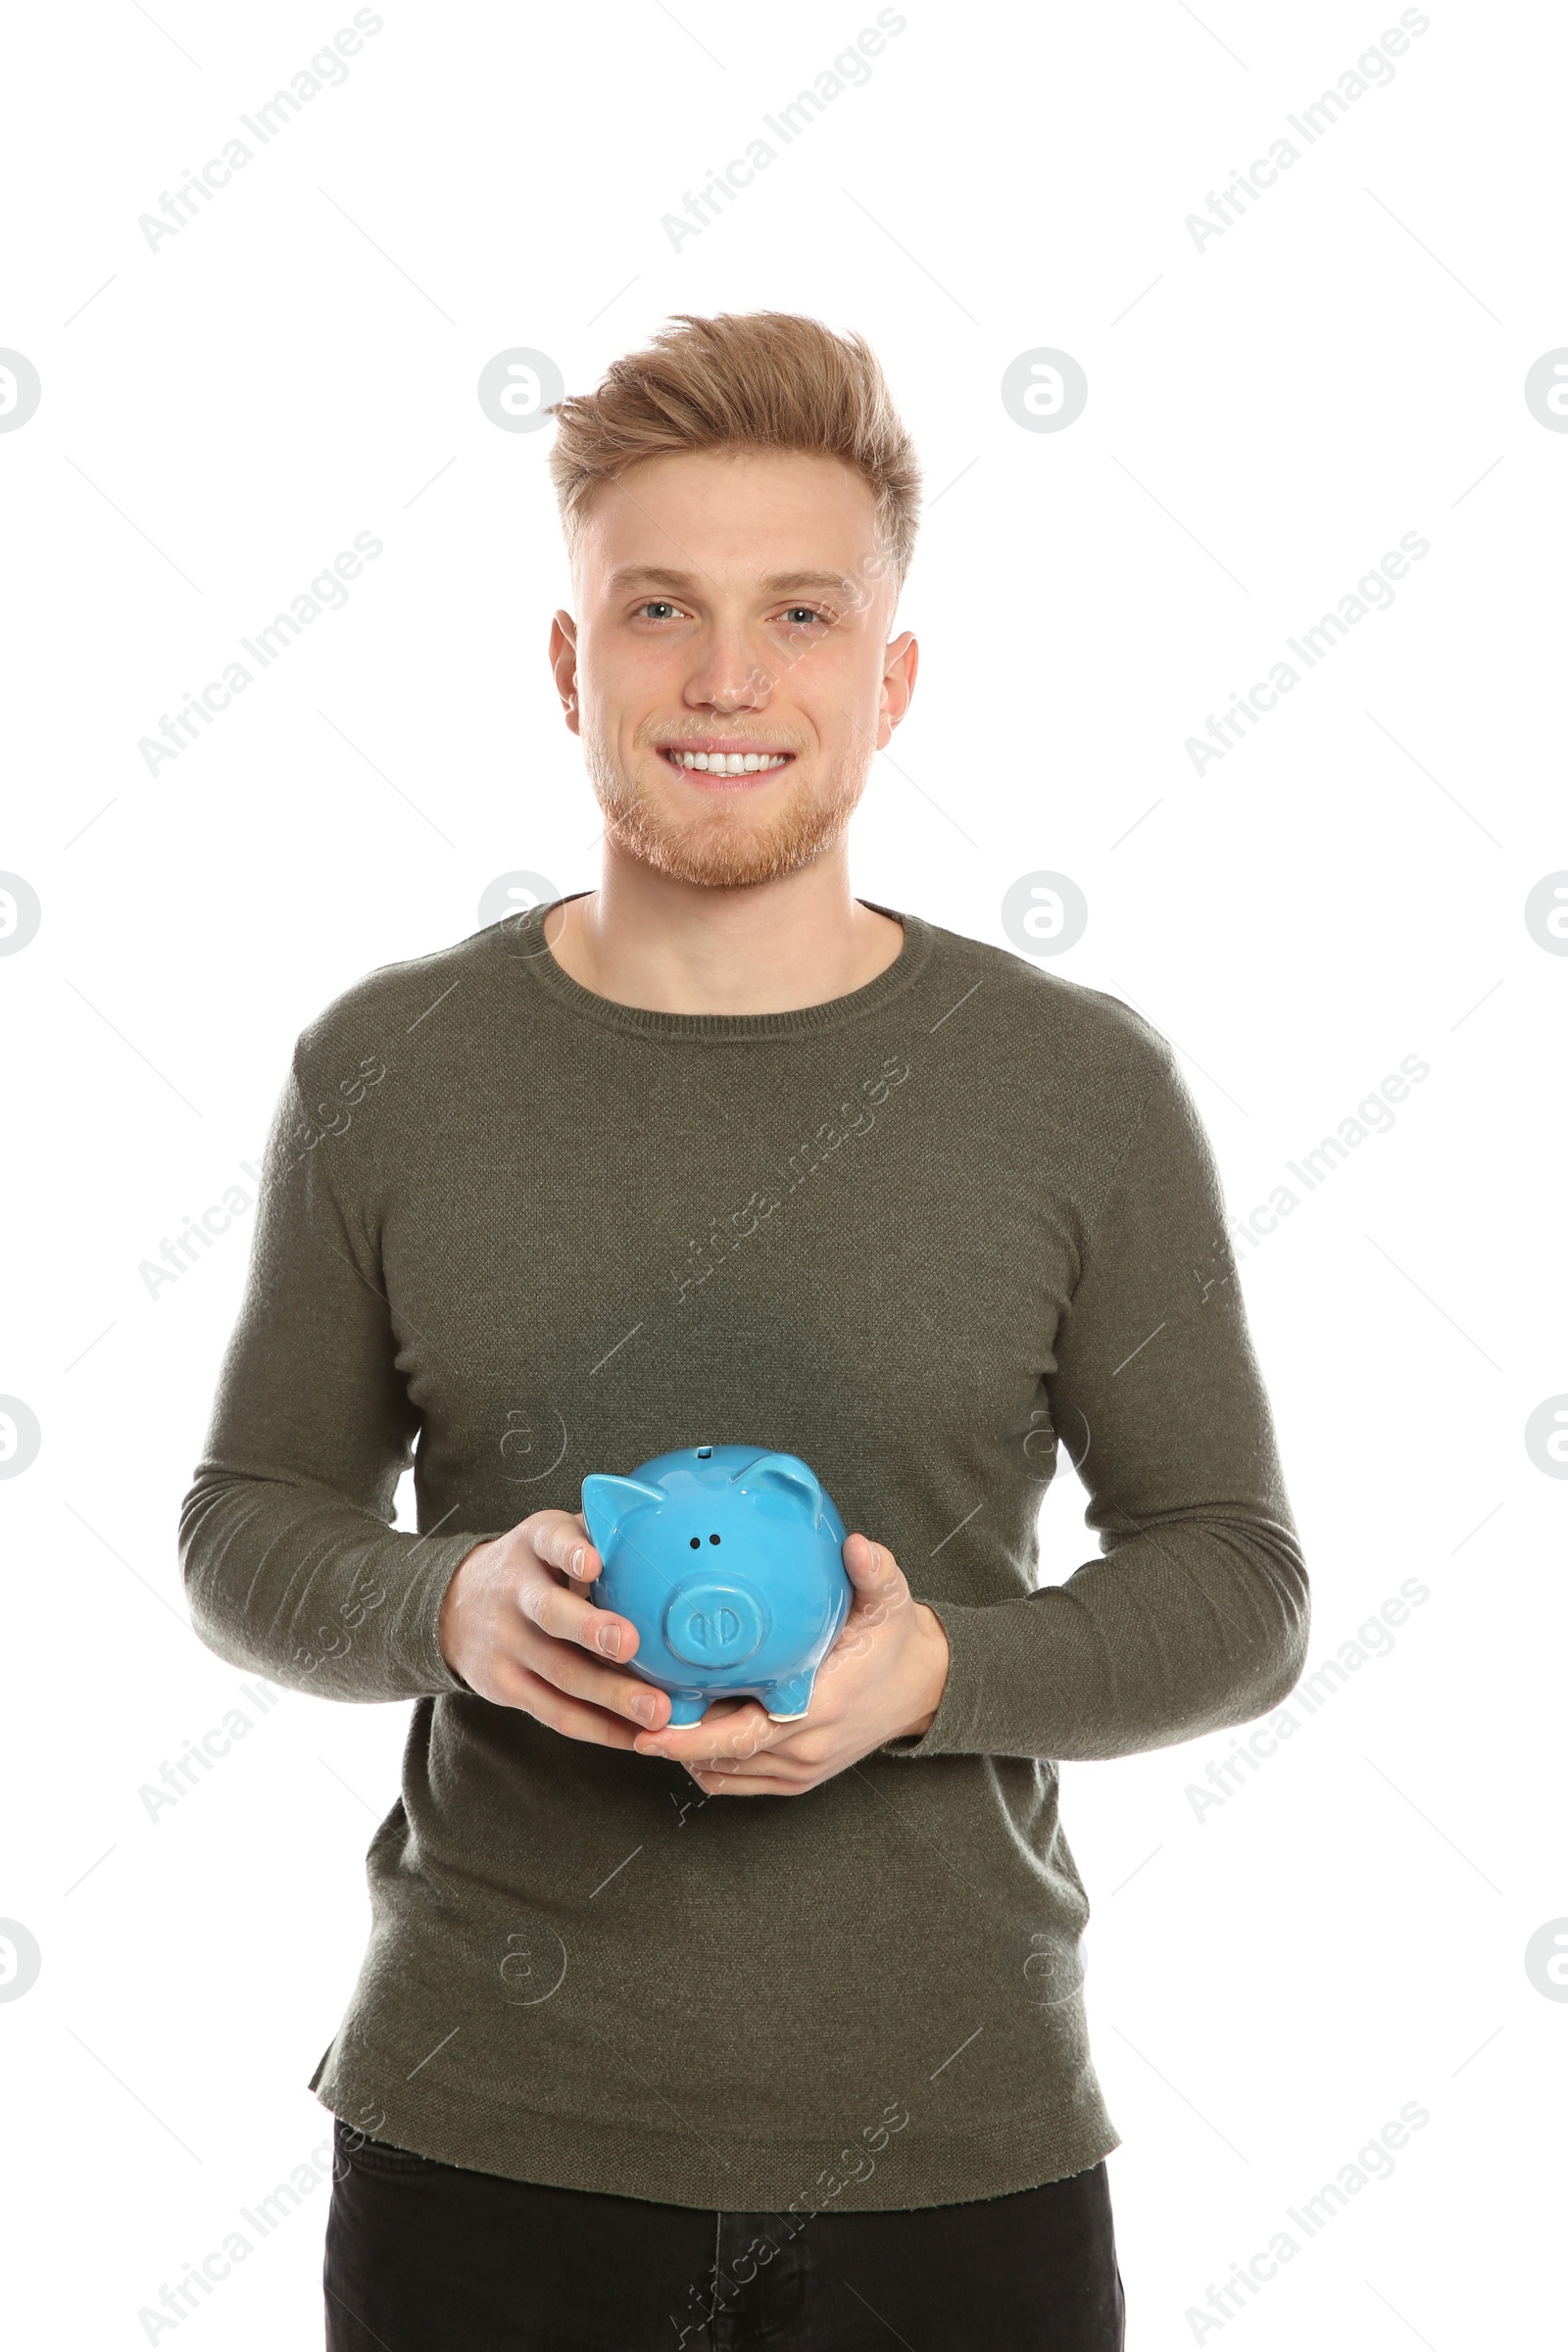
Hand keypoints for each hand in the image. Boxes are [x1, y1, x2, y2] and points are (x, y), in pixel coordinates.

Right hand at [437, 1509, 673, 1746]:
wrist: (453, 1607)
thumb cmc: (532, 1569)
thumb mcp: (553, 1535)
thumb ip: (600, 1532)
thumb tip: (668, 1533)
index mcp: (533, 1546)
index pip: (550, 1542)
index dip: (571, 1552)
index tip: (595, 1561)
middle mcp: (515, 1593)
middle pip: (552, 1614)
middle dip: (592, 1630)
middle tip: (631, 1643)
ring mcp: (507, 1643)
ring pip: (561, 1673)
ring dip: (612, 1695)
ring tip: (656, 1710)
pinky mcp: (506, 1685)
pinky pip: (556, 1713)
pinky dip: (599, 1728)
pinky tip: (636, 1736)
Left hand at [630, 1533, 948, 1796]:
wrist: (927, 1687)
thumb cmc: (897, 1642)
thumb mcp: (891, 1601)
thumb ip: (872, 1572)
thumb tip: (856, 1544)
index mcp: (820, 1704)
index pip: (745, 1732)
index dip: (693, 1733)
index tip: (650, 1721)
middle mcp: (808, 1745)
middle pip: (725, 1757)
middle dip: (674, 1745)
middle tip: (628, 1721)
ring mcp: (804, 1768)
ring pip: (729, 1774)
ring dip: (688, 1755)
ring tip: (645, 1726)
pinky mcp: (802, 1778)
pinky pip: (744, 1783)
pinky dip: (712, 1768)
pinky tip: (684, 1742)